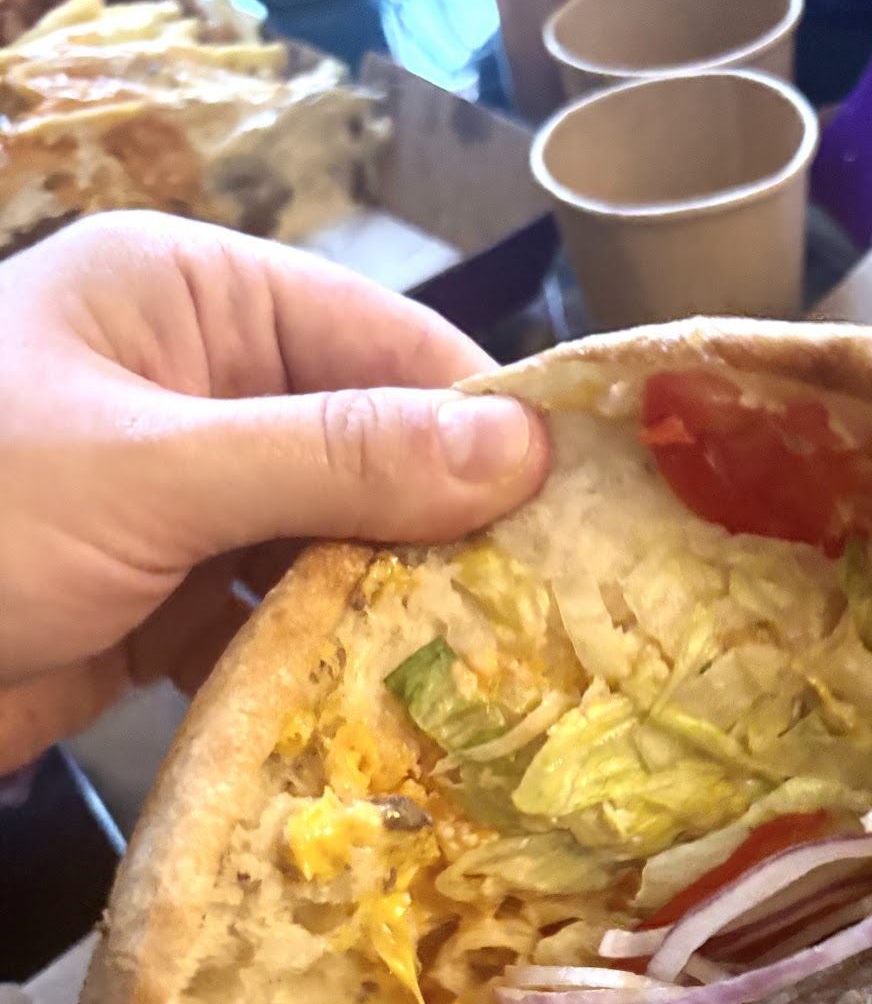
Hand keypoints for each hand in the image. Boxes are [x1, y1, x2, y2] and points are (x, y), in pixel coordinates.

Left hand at [0, 210, 548, 772]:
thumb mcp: (153, 472)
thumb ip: (335, 457)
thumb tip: (520, 450)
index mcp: (193, 296)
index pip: (384, 338)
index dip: (485, 417)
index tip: (586, 504)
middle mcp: (202, 383)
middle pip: (374, 444)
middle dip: (454, 526)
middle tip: (564, 610)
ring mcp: (186, 496)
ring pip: (338, 540)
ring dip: (402, 604)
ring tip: (509, 671)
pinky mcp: (168, 596)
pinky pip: (283, 616)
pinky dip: (333, 659)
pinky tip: (402, 706)